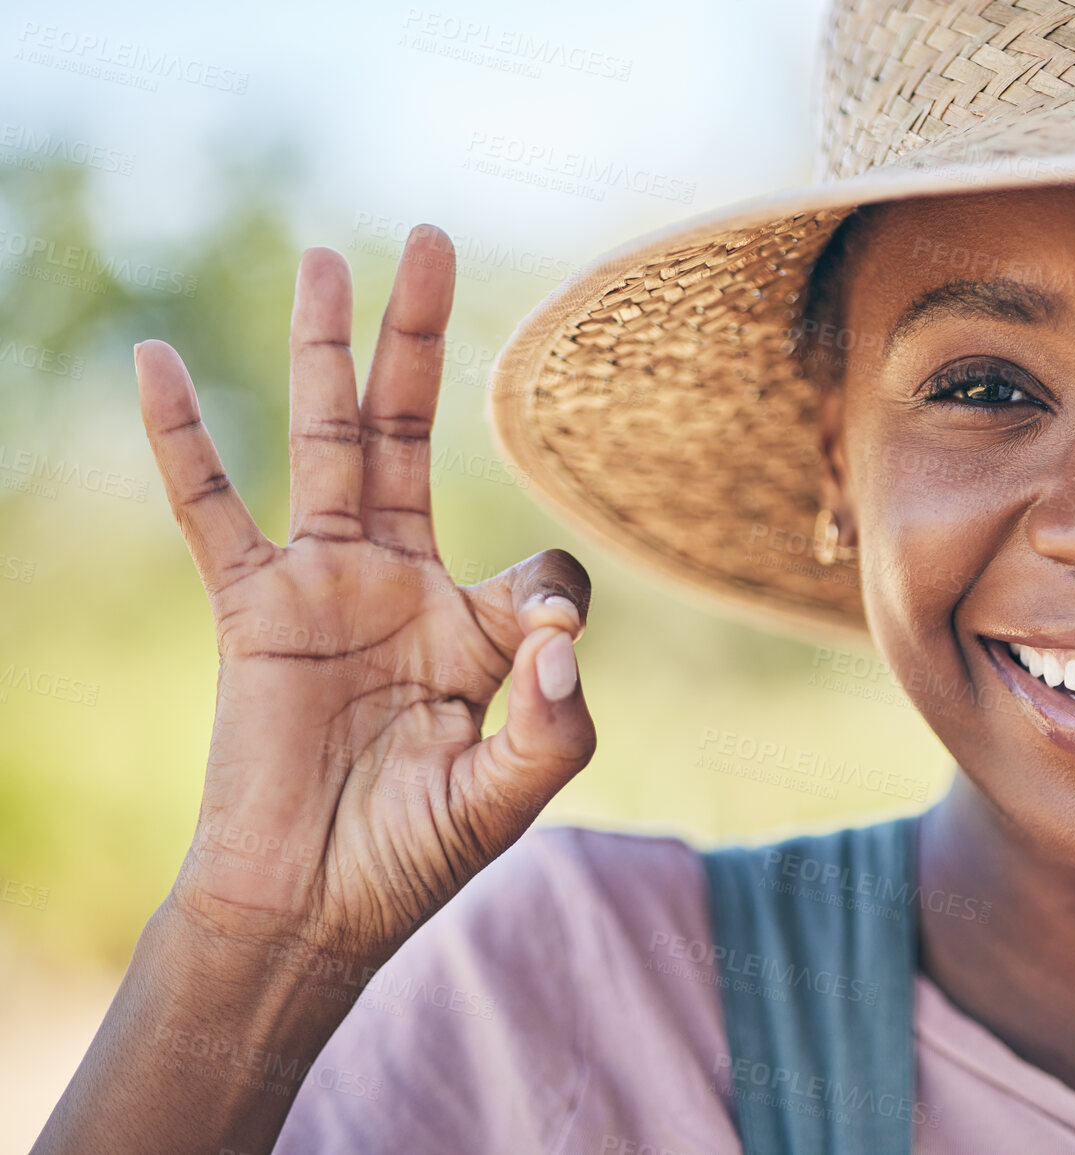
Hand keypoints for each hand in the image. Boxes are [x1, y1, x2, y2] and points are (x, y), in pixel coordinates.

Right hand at [138, 225, 595, 962]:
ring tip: (328, 258)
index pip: (538, 567)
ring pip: (326, 442)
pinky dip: (187, 440)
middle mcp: (402, 583)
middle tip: (431, 239)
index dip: (552, 597)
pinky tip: (162, 361)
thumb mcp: (512, 794)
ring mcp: (324, 585)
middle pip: (413, 436)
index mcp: (476, 627)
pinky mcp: (253, 607)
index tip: (542, 646)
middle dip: (422, 342)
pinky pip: (212, 509)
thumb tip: (564, 638)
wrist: (310, 907)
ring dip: (328, 351)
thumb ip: (559, 723)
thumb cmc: (414, 854)